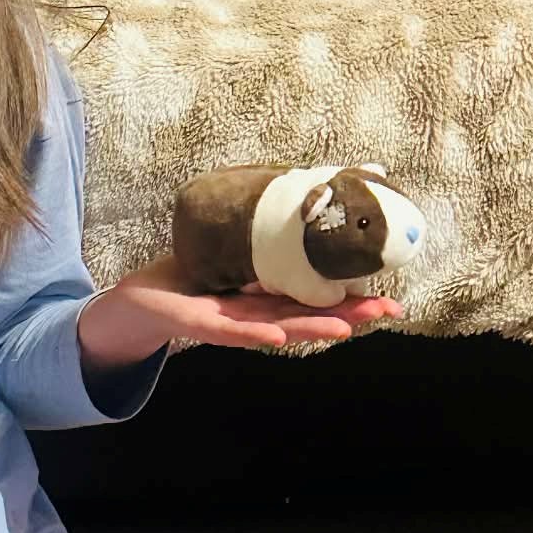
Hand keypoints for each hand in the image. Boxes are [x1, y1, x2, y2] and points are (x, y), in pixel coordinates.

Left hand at [81, 253, 403, 369]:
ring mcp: (230, 323)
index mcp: (268, 298)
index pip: (318, 300)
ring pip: (277, 326)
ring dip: (311, 327)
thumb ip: (266, 235)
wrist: (140, 300)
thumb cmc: (191, 276)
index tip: (392, 300)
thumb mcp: (233, 250)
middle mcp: (256, 316)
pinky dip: (254, 333)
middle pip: (307, 315)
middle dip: (347, 315)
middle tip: (386, 311)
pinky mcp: (199, 324)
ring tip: (345, 327)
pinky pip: (230, 329)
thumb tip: (303, 197)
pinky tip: (279, 335)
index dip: (354, 301)